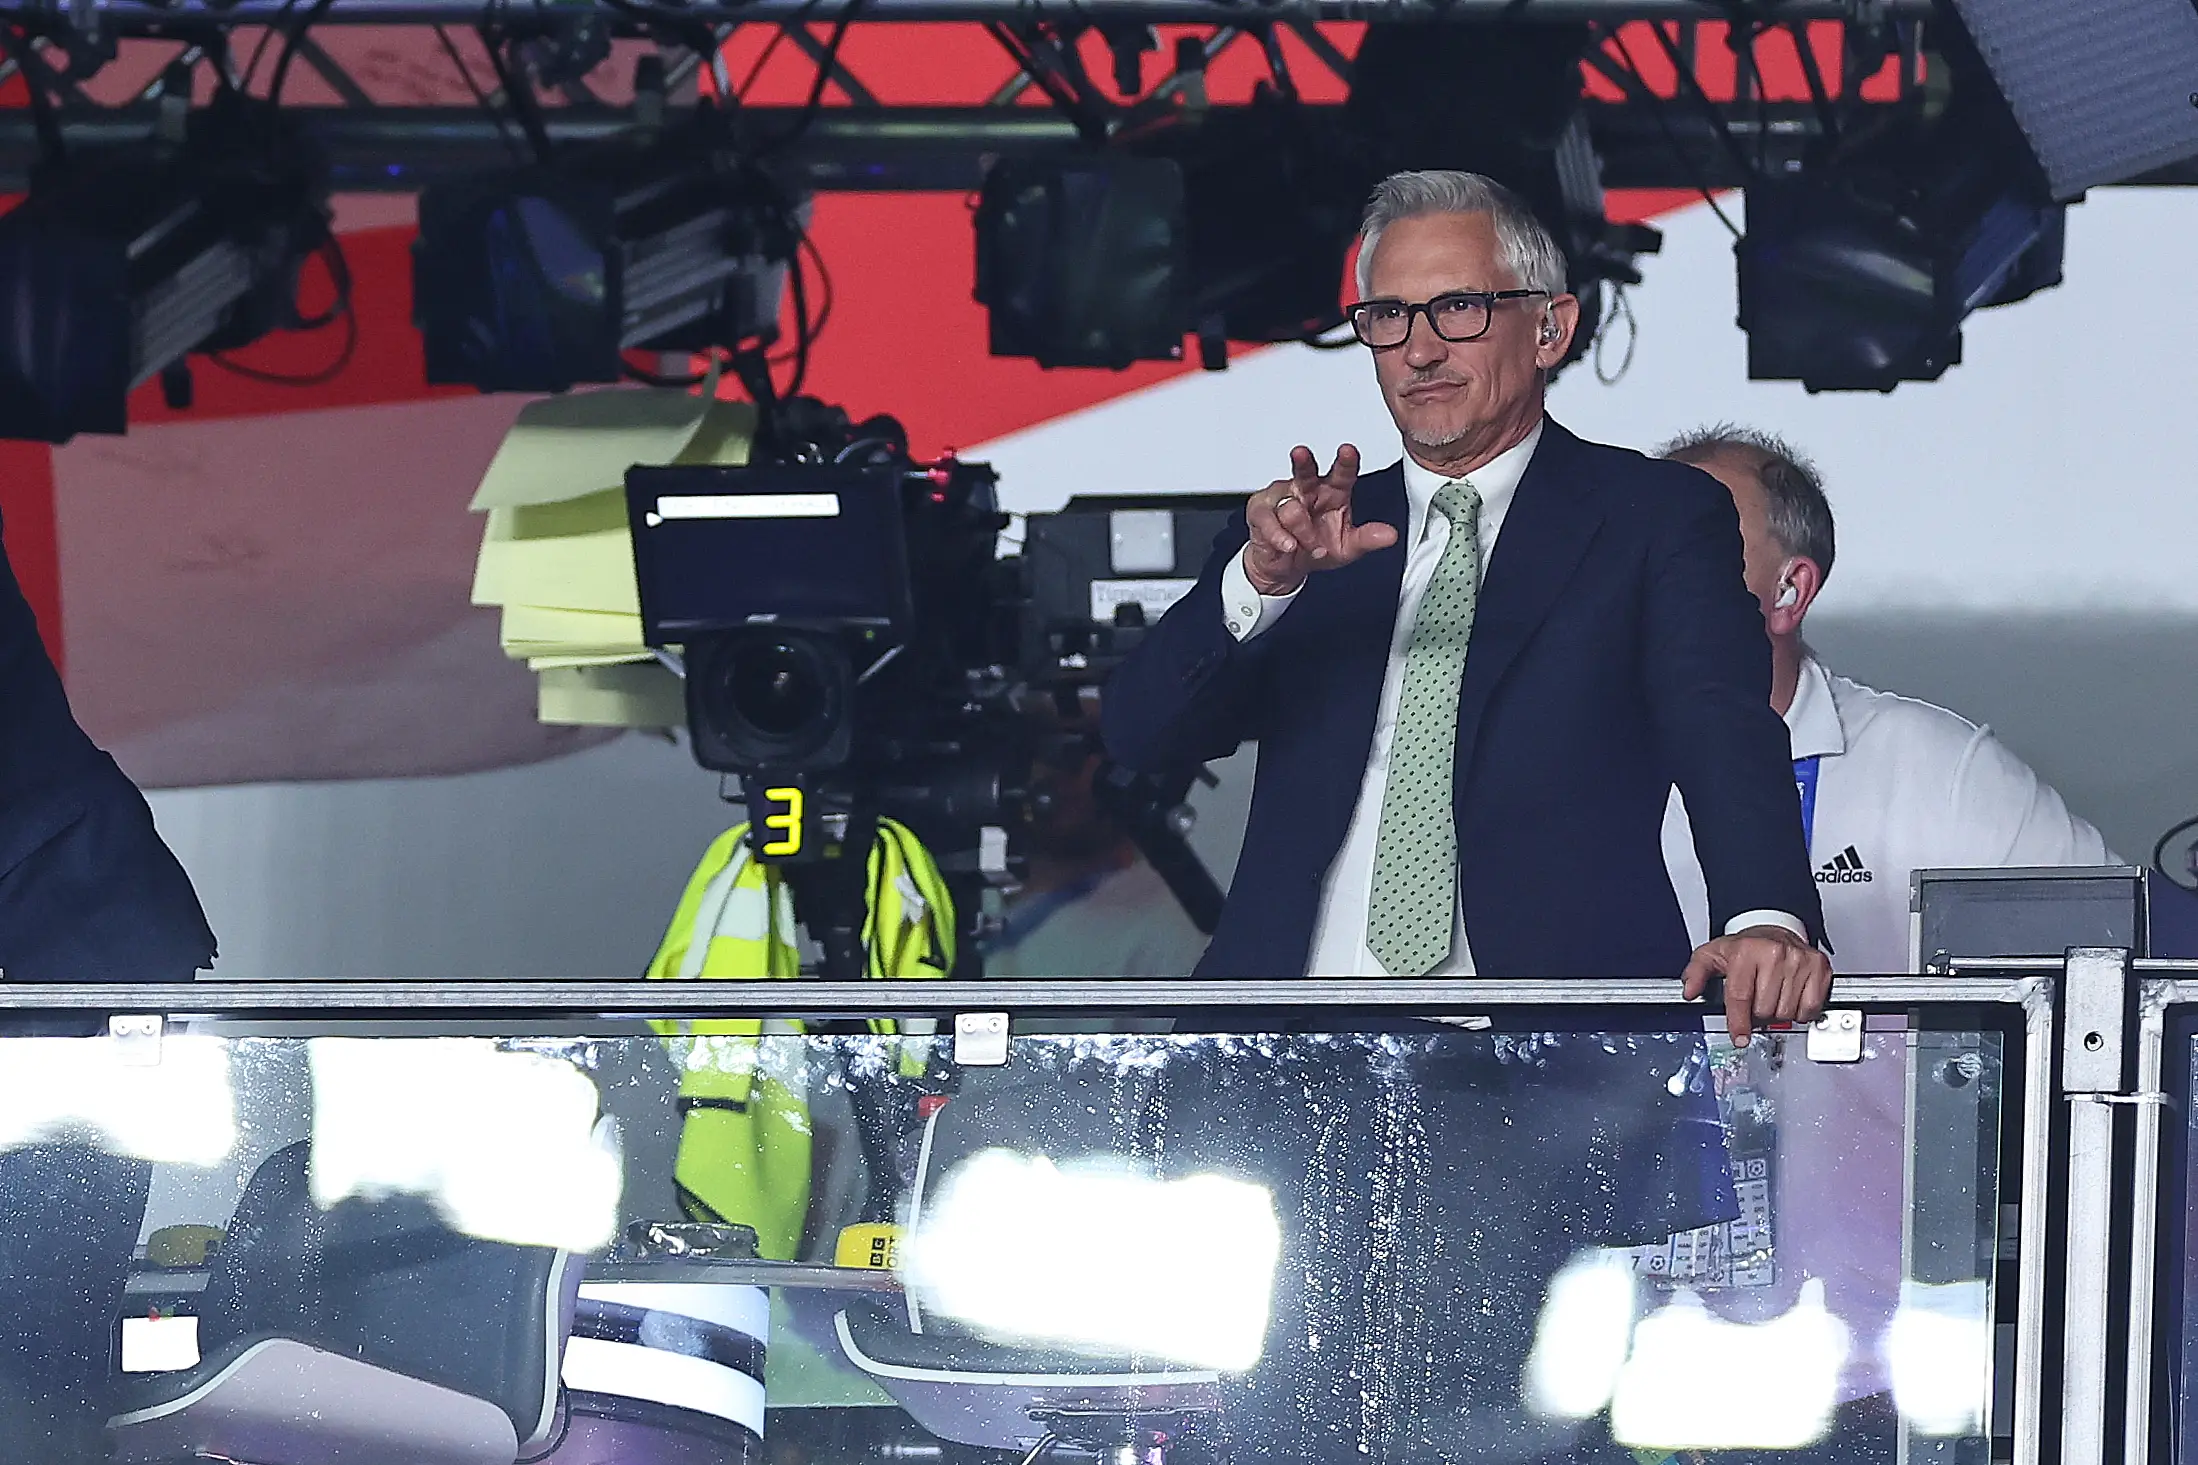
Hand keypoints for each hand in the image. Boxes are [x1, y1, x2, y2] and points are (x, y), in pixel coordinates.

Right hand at [1243, 444, 1398, 595]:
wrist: (1285, 566)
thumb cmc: (1315, 549)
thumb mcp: (1347, 548)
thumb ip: (1367, 539)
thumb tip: (1389, 535)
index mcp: (1333, 492)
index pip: (1341, 473)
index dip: (1345, 461)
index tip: (1348, 451)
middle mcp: (1307, 489)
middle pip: (1305, 470)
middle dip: (1302, 462)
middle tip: (1300, 454)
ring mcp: (1282, 497)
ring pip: (1291, 509)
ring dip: (1302, 533)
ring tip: (1307, 545)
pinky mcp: (1260, 510)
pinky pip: (1270, 521)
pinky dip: (1280, 537)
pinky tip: (1288, 545)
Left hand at [1681, 925, 1832, 1045]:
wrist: (1774, 929)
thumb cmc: (1745, 947)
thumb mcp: (1713, 955)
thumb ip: (1696, 973)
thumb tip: (1689, 991)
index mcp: (1746, 951)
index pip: (1740, 996)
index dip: (1738, 1022)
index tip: (1739, 1037)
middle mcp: (1775, 953)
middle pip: (1764, 1009)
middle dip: (1757, 1014)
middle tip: (1755, 1002)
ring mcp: (1799, 960)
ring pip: (1787, 1012)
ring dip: (1777, 1013)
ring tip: (1771, 997)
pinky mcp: (1819, 967)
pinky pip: (1809, 1008)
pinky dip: (1799, 1011)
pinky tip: (1790, 997)